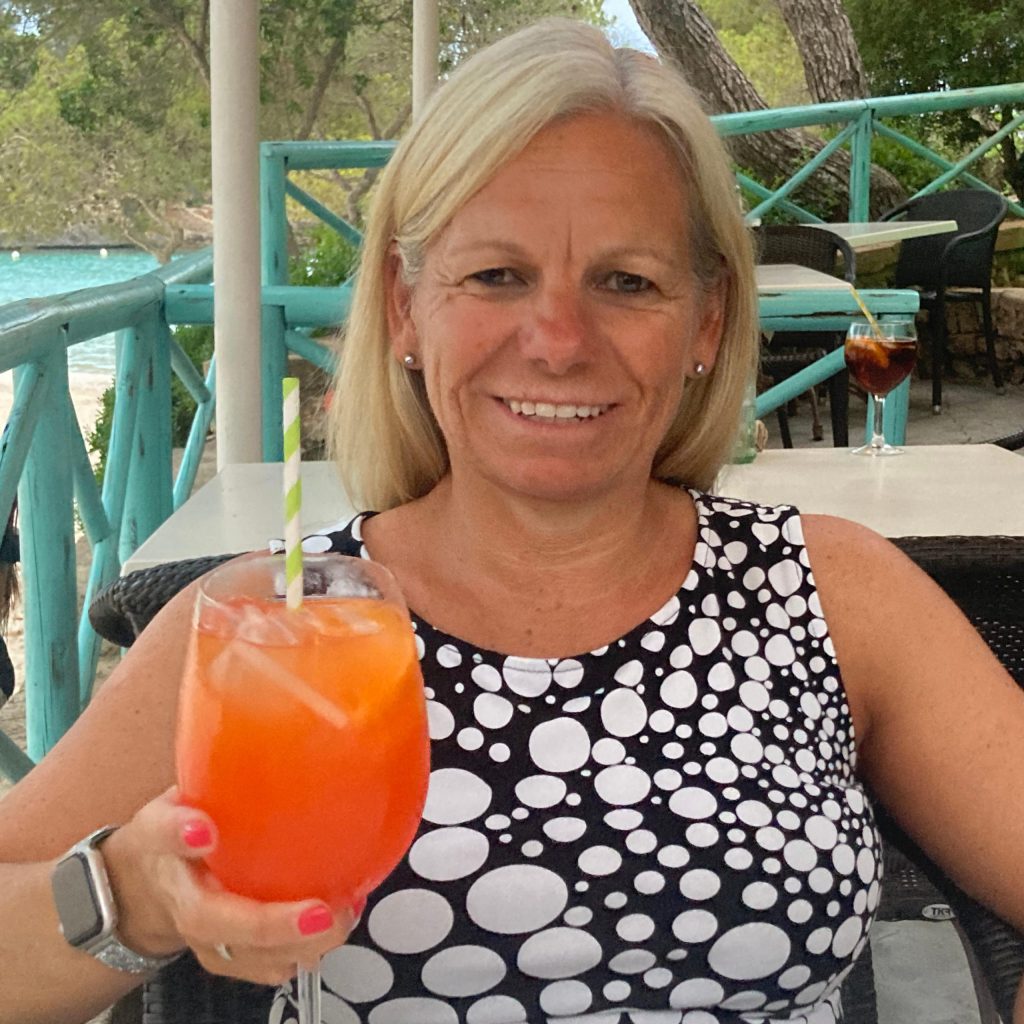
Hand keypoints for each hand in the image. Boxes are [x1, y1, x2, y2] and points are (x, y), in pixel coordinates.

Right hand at [103, 787, 357, 985]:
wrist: (145, 891)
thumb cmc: (170, 839)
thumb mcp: (172, 803)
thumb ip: (202, 783)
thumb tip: (241, 745)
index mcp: (169, 852)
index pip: (165, 842)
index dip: (182, 835)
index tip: (204, 829)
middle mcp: (188, 910)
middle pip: (222, 929)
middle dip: (274, 926)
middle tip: (322, 911)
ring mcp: (212, 942)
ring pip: (255, 959)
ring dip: (304, 945)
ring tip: (346, 911)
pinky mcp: (235, 958)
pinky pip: (272, 966)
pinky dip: (307, 950)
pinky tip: (339, 918)